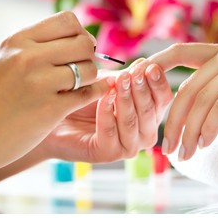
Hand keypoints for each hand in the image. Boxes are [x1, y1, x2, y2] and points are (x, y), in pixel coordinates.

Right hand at [0, 11, 106, 173]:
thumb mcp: (8, 59)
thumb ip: (39, 45)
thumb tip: (81, 36)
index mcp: (19, 41)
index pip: (67, 20)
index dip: (80, 33)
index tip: (79, 48)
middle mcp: (29, 58)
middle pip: (83, 43)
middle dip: (89, 55)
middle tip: (82, 67)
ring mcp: (40, 83)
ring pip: (89, 69)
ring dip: (90, 77)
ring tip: (79, 84)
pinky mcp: (51, 108)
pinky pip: (89, 93)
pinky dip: (96, 92)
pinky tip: (92, 92)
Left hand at [41, 60, 172, 162]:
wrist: (54, 115)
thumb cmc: (85, 97)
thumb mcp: (110, 82)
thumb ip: (129, 77)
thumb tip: (147, 63)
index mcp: (150, 114)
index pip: (163, 99)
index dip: (158, 83)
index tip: (151, 67)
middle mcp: (144, 133)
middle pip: (151, 111)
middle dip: (142, 90)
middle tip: (134, 74)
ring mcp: (128, 146)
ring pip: (132, 122)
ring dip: (126, 100)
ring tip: (119, 82)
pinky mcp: (108, 154)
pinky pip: (111, 132)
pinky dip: (107, 112)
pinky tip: (103, 97)